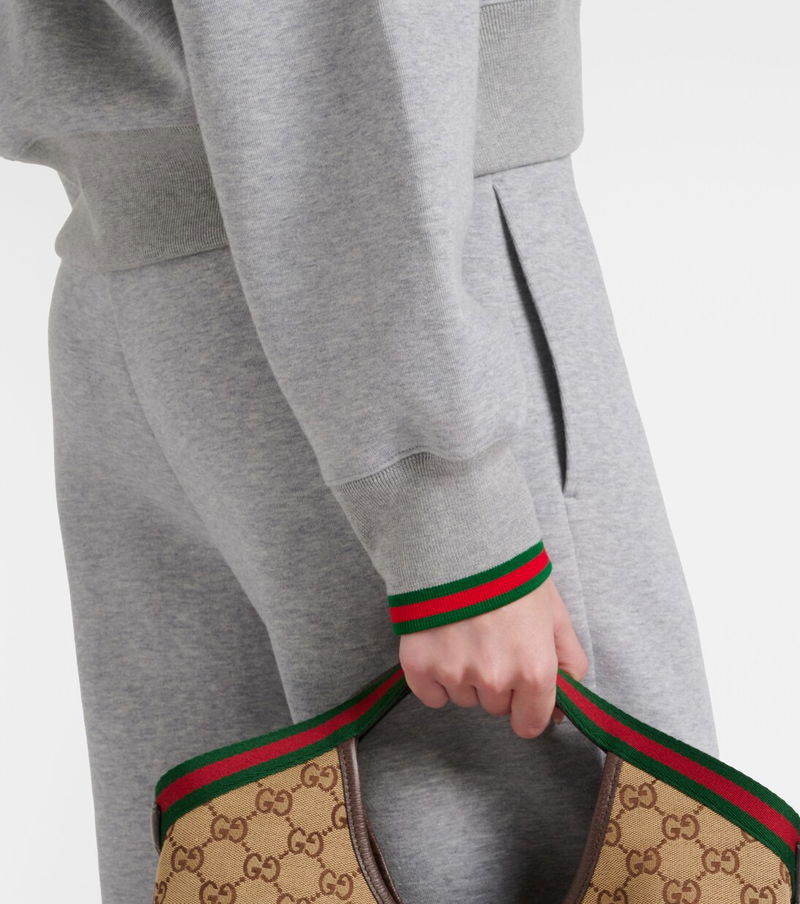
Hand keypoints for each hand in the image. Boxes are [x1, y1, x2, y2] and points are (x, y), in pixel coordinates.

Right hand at [398, 575, 588, 739]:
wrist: (461, 539)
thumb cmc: (511, 573)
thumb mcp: (555, 612)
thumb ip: (568, 661)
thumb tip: (566, 705)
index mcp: (534, 671)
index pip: (530, 724)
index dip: (527, 707)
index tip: (520, 689)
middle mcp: (494, 679)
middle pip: (494, 706)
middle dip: (496, 681)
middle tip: (491, 639)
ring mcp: (454, 673)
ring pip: (463, 697)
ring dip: (465, 675)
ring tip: (465, 631)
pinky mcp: (419, 665)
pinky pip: (431, 695)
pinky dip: (434, 677)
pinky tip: (441, 644)